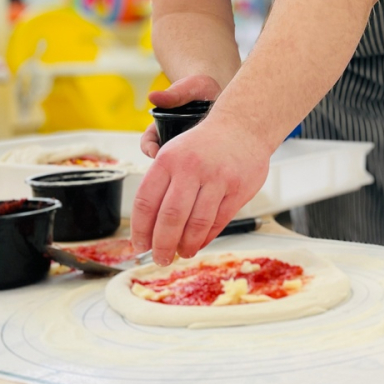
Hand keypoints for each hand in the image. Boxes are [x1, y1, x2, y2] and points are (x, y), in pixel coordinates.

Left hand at [129, 114, 269, 264]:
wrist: (244, 126)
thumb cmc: (206, 143)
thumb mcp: (174, 149)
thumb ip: (159, 181)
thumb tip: (147, 224)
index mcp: (168, 159)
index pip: (146, 201)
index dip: (140, 229)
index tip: (139, 244)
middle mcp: (191, 168)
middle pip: (170, 217)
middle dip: (162, 244)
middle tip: (160, 257)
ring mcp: (217, 179)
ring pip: (196, 224)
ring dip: (186, 245)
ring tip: (181, 253)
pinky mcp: (237, 190)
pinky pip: (218, 221)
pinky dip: (206, 237)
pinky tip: (199, 242)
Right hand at [140, 74, 221, 157]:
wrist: (220, 93)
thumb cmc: (198, 89)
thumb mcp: (187, 88)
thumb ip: (173, 94)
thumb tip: (152, 96)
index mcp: (161, 125)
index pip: (148, 142)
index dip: (149, 149)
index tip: (156, 153)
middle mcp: (172, 138)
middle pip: (164, 158)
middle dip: (168, 164)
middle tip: (180, 164)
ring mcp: (188, 146)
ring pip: (182, 163)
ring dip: (187, 166)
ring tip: (199, 164)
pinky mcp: (203, 151)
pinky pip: (200, 163)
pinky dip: (203, 165)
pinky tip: (211, 163)